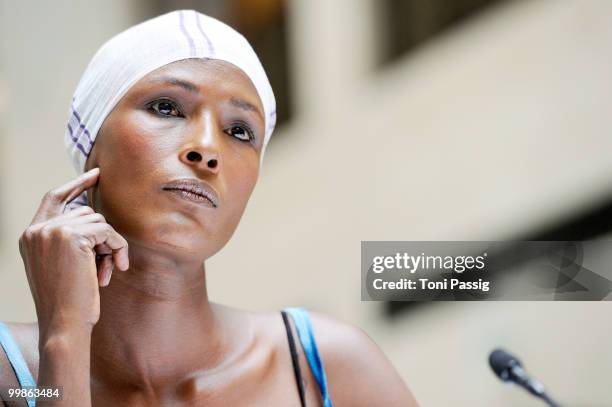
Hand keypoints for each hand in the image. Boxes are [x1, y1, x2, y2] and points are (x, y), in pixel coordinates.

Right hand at [18, 168, 128, 332]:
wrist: (64, 323)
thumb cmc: (68, 301)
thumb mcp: (62, 265)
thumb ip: (69, 239)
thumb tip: (96, 218)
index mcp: (30, 235)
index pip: (54, 197)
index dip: (76, 184)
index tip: (96, 175)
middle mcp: (37, 229)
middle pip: (86, 213)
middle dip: (102, 236)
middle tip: (109, 263)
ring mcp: (52, 230)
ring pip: (99, 222)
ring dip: (111, 246)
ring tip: (107, 271)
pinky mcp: (72, 235)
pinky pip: (108, 231)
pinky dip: (118, 248)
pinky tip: (116, 268)